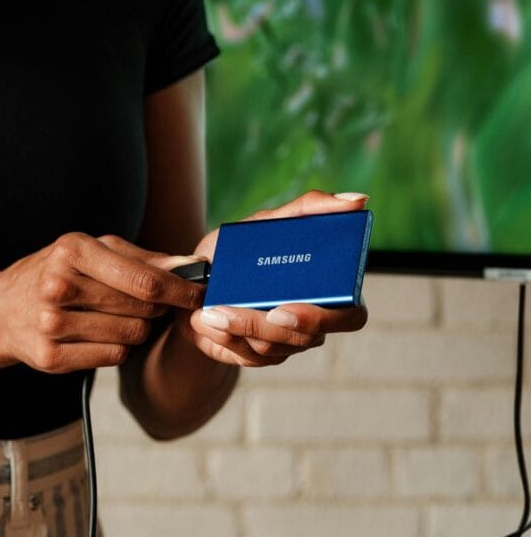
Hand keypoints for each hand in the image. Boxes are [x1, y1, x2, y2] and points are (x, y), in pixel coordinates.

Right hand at [0, 233, 206, 373]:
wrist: (2, 310)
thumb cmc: (57, 273)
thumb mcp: (91, 252)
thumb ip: (143, 260)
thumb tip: (192, 267)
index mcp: (72, 251)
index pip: (143, 280)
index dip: (179, 290)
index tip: (200, 294)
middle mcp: (58, 286)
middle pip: (142, 309)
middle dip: (155, 308)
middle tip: (146, 304)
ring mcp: (52, 324)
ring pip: (132, 335)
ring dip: (136, 328)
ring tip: (115, 316)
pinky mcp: (51, 356)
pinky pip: (114, 356)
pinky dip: (118, 347)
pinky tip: (99, 334)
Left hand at [181, 190, 369, 365]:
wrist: (198, 278)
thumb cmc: (241, 250)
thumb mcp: (267, 223)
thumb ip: (308, 208)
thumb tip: (357, 199)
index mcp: (328, 290)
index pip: (351, 316)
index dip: (323, 318)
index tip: (283, 307)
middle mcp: (313, 322)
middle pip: (305, 338)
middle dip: (263, 326)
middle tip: (228, 311)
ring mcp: (287, 343)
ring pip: (272, 347)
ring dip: (235, 328)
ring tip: (208, 310)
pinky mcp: (258, 356)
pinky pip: (247, 356)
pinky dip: (223, 337)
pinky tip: (204, 321)